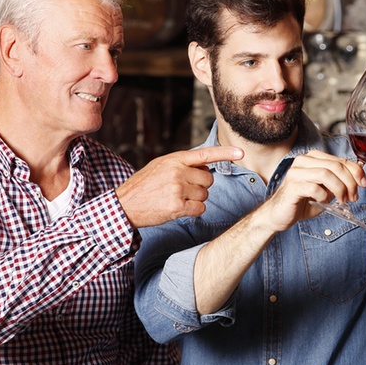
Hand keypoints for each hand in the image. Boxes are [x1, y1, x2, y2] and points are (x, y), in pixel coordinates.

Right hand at [117, 146, 242, 226]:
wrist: (125, 204)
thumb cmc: (144, 185)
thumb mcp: (160, 166)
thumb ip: (182, 164)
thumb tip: (205, 166)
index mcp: (174, 159)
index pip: (204, 154)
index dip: (225, 153)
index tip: (241, 153)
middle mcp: (178, 172)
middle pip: (208, 179)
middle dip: (200, 186)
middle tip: (182, 189)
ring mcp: (178, 189)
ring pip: (205, 195)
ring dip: (195, 199)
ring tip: (176, 198)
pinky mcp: (177, 206)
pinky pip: (200, 208)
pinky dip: (194, 211)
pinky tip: (179, 208)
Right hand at [259, 149, 365, 231]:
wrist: (279, 215)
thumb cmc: (302, 202)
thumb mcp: (325, 191)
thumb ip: (338, 183)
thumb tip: (358, 179)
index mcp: (313, 159)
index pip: (340, 160)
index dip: (356, 171)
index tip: (363, 183)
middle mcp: (303, 161)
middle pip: (335, 165)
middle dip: (350, 182)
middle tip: (353, 196)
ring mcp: (296, 172)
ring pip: (326, 173)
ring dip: (339, 188)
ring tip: (342, 200)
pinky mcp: (292, 186)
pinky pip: (314, 187)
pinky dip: (323, 196)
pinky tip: (323, 202)